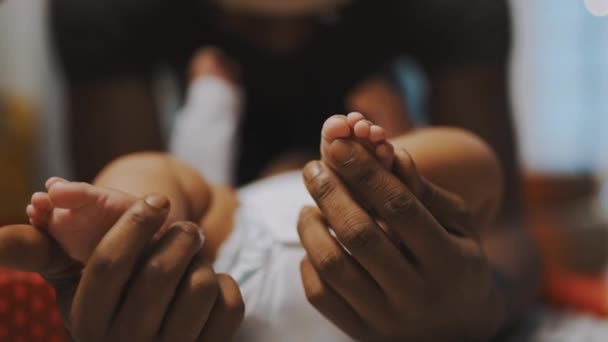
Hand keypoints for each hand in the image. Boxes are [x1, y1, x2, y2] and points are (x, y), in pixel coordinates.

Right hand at [0, 195, 243, 341]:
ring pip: (200, 287)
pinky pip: (230, 307)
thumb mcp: (74, 277)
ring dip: (203, 264)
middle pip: (160, 273)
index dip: (135, 223)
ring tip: (194, 263)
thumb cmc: (114, 294)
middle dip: (180, 237)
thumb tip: (48, 195)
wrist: (145, 341)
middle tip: (188, 229)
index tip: (157, 200)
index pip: (108, 264)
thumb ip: (51, 242)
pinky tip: (211, 289)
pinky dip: (226, 287)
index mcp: (88, 318)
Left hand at [298, 140, 505, 340]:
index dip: (366, 173)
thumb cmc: (459, 264)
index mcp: (448, 262)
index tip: (340, 146)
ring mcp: (386, 318)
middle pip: (359, 234)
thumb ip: (427, 193)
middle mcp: (416, 294)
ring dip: (311, 228)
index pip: (400, 207)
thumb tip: (393, 154)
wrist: (459, 331)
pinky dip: (308, 263)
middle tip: (312, 168)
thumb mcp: (460, 227)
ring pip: (332, 265)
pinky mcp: (360, 332)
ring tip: (308, 207)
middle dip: (330, 193)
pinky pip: (319, 295)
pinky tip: (314, 244)